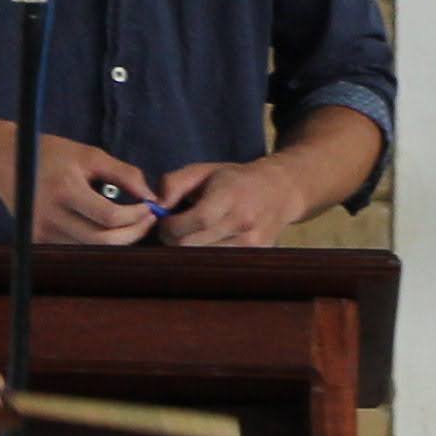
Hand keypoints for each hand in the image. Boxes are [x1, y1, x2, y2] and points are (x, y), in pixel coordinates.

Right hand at [29, 133, 162, 247]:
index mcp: (64, 189)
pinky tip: (108, 228)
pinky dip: (98, 242)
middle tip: (147, 221)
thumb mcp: (90, 155)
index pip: (110, 217)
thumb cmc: (52, 154)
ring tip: (132, 223)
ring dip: (118, 240)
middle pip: (103, 241)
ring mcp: (41, 231)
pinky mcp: (37, 240)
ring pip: (91, 249)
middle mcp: (50, 215)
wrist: (5, 161)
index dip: (136, 217)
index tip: (150, 207)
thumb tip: (152, 196)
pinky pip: (76, 248)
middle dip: (133, 233)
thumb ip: (124, 173)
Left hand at [151, 157, 315, 248]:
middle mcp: (243, 221)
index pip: (196, 220)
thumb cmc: (234, 180)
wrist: (279, 191)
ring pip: (204, 259)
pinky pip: (219, 264)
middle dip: (174, 240)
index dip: (171, 226)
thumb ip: (173, 183)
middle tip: (172, 231)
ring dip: (189, 251)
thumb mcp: (203, 171)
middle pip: (194, 245)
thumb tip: (156, 206)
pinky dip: (206, 257)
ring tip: (191, 236)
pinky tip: (207, 243)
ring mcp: (252, 242)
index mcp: (230, 195)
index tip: (164, 222)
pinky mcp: (256, 255)